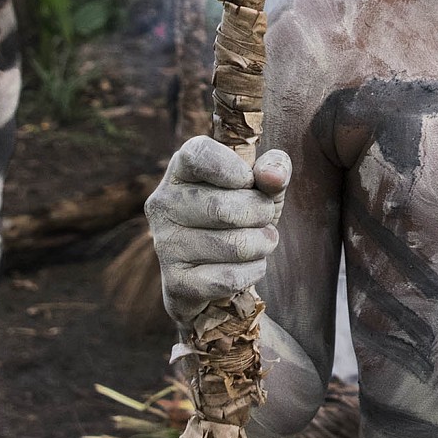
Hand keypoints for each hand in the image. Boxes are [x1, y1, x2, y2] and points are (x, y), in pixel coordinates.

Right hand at [147, 136, 289, 328]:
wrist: (216, 273)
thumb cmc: (242, 215)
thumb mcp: (261, 186)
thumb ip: (273, 170)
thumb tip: (274, 175)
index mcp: (181, 170)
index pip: (197, 155)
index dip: (232, 167)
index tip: (248, 180)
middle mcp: (163, 204)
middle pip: (224, 208)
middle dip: (261, 213)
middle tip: (265, 218)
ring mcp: (166, 244)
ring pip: (234, 245)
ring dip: (262, 244)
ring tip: (260, 242)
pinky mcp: (176, 282)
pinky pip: (230, 277)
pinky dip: (254, 271)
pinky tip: (250, 266)